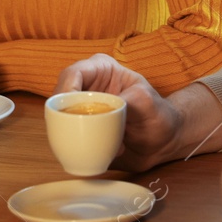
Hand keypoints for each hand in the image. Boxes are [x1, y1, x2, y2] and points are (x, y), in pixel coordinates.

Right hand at [54, 53, 184, 171]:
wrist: (163, 142)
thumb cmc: (158, 115)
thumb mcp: (147, 103)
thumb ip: (127, 101)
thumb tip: (105, 110)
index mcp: (100, 69)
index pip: (72, 74)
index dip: (65, 90)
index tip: (70, 111)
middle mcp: (85, 86)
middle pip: (59, 97)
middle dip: (64, 116)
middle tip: (79, 132)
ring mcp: (81, 109)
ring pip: (59, 118)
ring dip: (74, 134)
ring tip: (99, 144)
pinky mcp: (80, 129)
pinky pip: (66, 137)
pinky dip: (77, 146)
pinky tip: (98, 153)